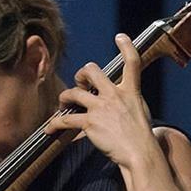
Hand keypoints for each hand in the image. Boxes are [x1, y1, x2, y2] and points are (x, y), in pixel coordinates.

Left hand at [44, 34, 159, 169]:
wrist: (140, 153)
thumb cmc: (141, 138)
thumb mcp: (141, 113)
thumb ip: (129, 103)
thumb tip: (122, 104)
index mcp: (131, 91)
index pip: (132, 62)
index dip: (126, 47)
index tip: (120, 37)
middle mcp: (115, 95)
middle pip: (92, 70)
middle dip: (81, 74)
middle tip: (79, 84)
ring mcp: (101, 107)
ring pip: (74, 92)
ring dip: (64, 97)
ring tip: (62, 105)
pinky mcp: (90, 122)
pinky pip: (65, 120)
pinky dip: (54, 124)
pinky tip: (50, 128)